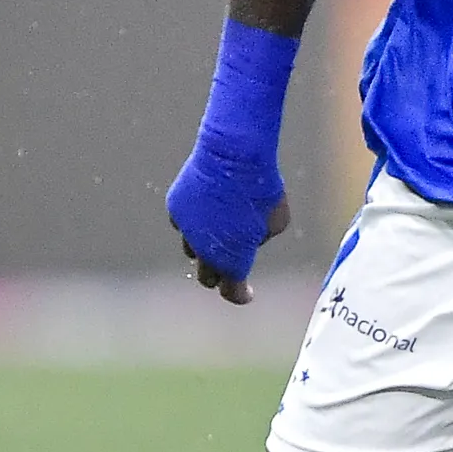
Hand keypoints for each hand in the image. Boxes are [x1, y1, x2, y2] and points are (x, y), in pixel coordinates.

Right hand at [166, 143, 289, 304]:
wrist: (234, 155)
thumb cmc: (262, 189)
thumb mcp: (276, 221)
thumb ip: (260, 239)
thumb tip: (247, 240)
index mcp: (231, 261)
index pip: (232, 292)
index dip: (240, 295)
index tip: (246, 293)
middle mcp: (204, 251)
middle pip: (207, 277)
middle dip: (219, 275)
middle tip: (228, 266)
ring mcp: (186, 230)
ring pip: (192, 249)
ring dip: (205, 247)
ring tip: (219, 231)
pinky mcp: (176, 207)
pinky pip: (184, 222)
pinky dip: (194, 220)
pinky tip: (206, 207)